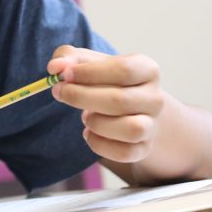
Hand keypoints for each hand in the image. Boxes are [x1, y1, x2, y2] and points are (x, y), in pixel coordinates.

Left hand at [48, 46, 164, 164]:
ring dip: (97, 124)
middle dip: (82, 97)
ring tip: (84, 116)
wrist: (128, 107)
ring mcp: (151, 125)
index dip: (90, 73)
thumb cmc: (104, 79)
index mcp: (146, 69)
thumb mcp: (87, 62)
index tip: (65, 75)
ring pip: (130, 130)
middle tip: (60, 92)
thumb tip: (56, 67)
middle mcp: (155, 98)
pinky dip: (100, 145)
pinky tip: (89, 133)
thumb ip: (68, 58)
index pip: (123, 70)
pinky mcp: (143, 148)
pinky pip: (124, 153)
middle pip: (121, 101)